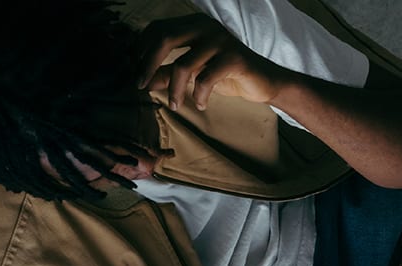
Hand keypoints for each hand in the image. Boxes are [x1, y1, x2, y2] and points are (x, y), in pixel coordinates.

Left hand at [135, 14, 295, 111]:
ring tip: (174, 105)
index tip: (136, 72)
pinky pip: (205, 79)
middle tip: (140, 85)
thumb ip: (169, 73)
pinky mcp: (234, 58)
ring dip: (173, 89)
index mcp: (194, 24)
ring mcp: (220, 40)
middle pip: (165, 38)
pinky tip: (200, 104)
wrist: (265, 82)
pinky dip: (198, 95)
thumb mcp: (193, 73)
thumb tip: (144, 82)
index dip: (142, 49)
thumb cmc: (227, 75)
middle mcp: (205, 26)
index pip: (158, 29)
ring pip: (183, 64)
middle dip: (147, 64)